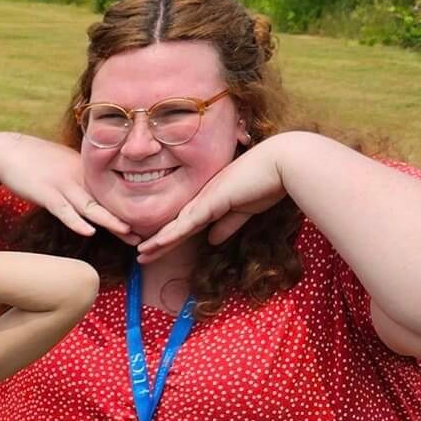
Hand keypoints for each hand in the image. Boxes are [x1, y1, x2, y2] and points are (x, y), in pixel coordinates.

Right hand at [0, 134, 137, 243]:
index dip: (127, 210)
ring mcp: (62, 185)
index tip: (144, 224)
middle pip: (106, 202)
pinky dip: (76, 221)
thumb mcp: (65, 168)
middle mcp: (79, 178)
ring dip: (109, 220)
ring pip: (90, 206)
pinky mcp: (45, 192)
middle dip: (124, 220)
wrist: (8, 151)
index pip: (111, 194)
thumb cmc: (36, 161)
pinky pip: (63, 210)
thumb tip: (94, 198)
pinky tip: (88, 231)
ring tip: (127, 232)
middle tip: (144, 235)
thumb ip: (81, 181)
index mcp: (85, 173)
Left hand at [135, 143, 287, 262]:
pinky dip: (170, 235)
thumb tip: (212, 240)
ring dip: (158, 242)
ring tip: (141, 255)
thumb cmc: (267, 183)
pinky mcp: (210, 202)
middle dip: (158, 242)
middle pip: (176, 226)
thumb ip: (227, 225)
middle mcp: (203, 199)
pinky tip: (156, 244)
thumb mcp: (245, 211)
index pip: (187, 224)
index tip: (157, 249)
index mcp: (211, 201)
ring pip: (176, 226)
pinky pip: (186, 223)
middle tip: (140, 256)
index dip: (171, 237)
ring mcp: (204, 200)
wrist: (280, 164)